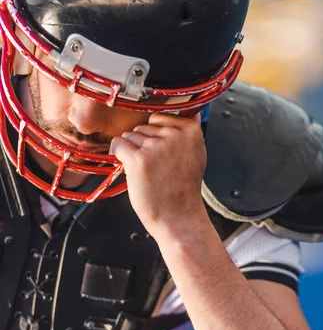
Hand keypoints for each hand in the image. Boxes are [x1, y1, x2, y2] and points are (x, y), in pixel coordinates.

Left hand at [110, 113, 206, 239]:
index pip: (158, 118)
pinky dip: (119, 156)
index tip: (165, 157)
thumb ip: (191, 133)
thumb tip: (193, 111)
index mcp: (190, 130)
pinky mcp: (139, 159)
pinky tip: (131, 170)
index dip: (156, 137)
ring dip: (133, 153)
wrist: (178, 217)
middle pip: (142, 127)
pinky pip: (118, 144)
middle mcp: (174, 135)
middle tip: (158, 169)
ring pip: (130, 136)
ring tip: (149, 173)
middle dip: (144, 146)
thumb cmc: (183, 190)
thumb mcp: (196, 155)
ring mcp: (156, 146)